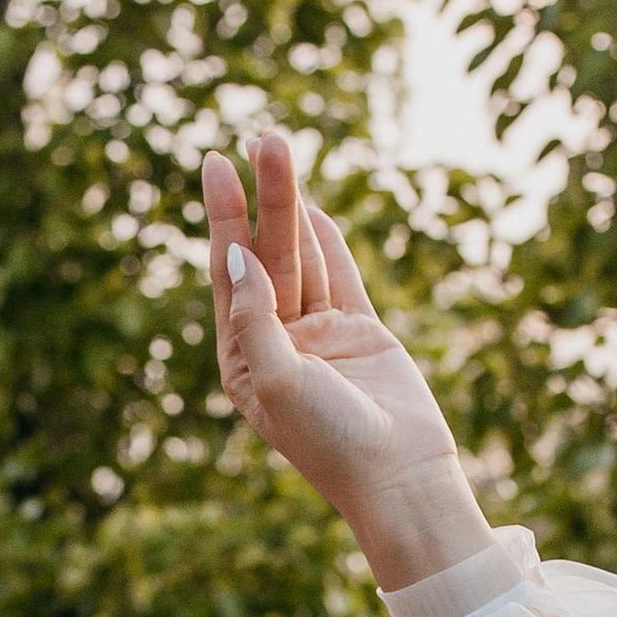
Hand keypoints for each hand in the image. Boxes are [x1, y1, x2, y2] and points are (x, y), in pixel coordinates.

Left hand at [199, 131, 490, 592]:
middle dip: (265, 198)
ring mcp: (319, 336)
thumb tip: (236, 257)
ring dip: (295, 206)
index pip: (228, 273)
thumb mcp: (279, 382)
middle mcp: (276, 343)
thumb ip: (256, 319)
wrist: (400, 477)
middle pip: (266, 254)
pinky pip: (339, 276)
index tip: (216, 164)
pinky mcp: (360, 333)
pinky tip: (312, 205)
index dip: (223, 218)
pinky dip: (328, 242)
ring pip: (304, 257)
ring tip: (282, 148)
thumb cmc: (332, 442)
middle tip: (264, 139)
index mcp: (242, 360)